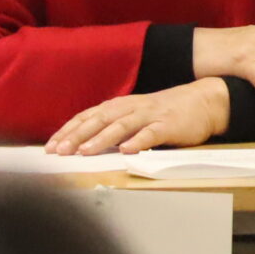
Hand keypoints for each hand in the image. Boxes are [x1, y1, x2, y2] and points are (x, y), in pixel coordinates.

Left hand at [48, 79, 229, 155]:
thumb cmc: (165, 112)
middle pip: (99, 120)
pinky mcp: (169, 124)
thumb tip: (81, 143)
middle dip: (77, 135)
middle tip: (59, 151)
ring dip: (101, 138)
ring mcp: (151, 115)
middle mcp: (132, 107)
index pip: (88, 116)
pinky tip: (127, 150)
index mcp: (120, 106)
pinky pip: (152, 133)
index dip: (68, 130)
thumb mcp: (135, 115)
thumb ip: (112, 125)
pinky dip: (139, 140)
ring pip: (122, 125)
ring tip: (84, 151)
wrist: (204, 101)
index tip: (50, 146)